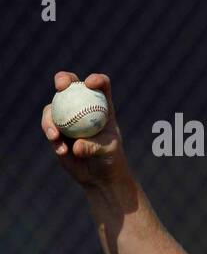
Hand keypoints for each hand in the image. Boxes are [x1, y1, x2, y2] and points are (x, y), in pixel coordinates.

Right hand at [42, 72, 131, 190]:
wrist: (98, 175)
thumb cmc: (110, 159)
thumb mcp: (106, 152)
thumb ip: (93, 147)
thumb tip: (76, 146)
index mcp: (102, 106)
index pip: (101, 86)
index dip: (96, 80)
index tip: (90, 84)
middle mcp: (83, 106)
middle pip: (71, 85)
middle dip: (63, 79)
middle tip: (60, 86)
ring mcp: (67, 116)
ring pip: (53, 107)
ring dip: (50, 119)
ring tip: (55, 136)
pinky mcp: (56, 129)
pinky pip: (49, 127)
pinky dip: (52, 136)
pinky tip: (61, 150)